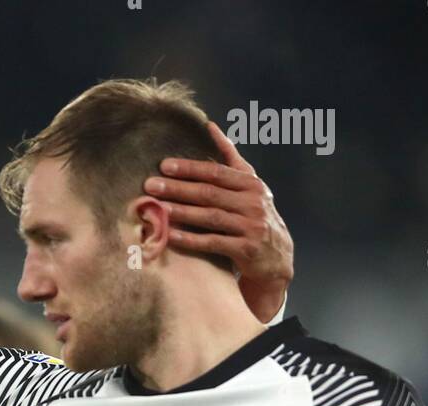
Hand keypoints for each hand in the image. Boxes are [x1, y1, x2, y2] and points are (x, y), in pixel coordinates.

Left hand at [145, 121, 292, 322]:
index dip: (189, 168)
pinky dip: (191, 239)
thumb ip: (231, 158)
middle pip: (210, 192)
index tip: (164, 166)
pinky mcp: (246, 249)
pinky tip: (171, 236)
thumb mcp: (249, 186)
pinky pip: (214, 242)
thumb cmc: (255, 217)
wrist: (276, 258)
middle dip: (179, 188)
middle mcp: (253, 202)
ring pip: (210, 216)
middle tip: (151, 186)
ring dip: (182, 212)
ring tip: (158, 209)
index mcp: (251, 184)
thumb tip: (210, 127)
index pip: (216, 172)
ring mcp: (251, 226)